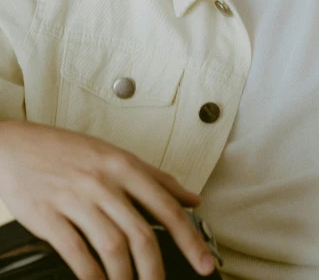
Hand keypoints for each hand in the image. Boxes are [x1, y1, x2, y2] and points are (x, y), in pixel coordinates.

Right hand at [0, 121, 215, 279]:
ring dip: (125, 277)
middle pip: (141, 233)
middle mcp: (104, 182)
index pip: (167, 206)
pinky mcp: (49, 217)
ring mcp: (76, 199)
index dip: (190, 238)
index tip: (204, 263)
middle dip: (156, 269)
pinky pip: (76, 253)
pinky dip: (92, 275)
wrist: (18, 146)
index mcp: (125, 165)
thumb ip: (156, 178)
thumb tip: (192, 199)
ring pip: (112, 246)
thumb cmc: (70, 151)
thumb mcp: (117, 156)